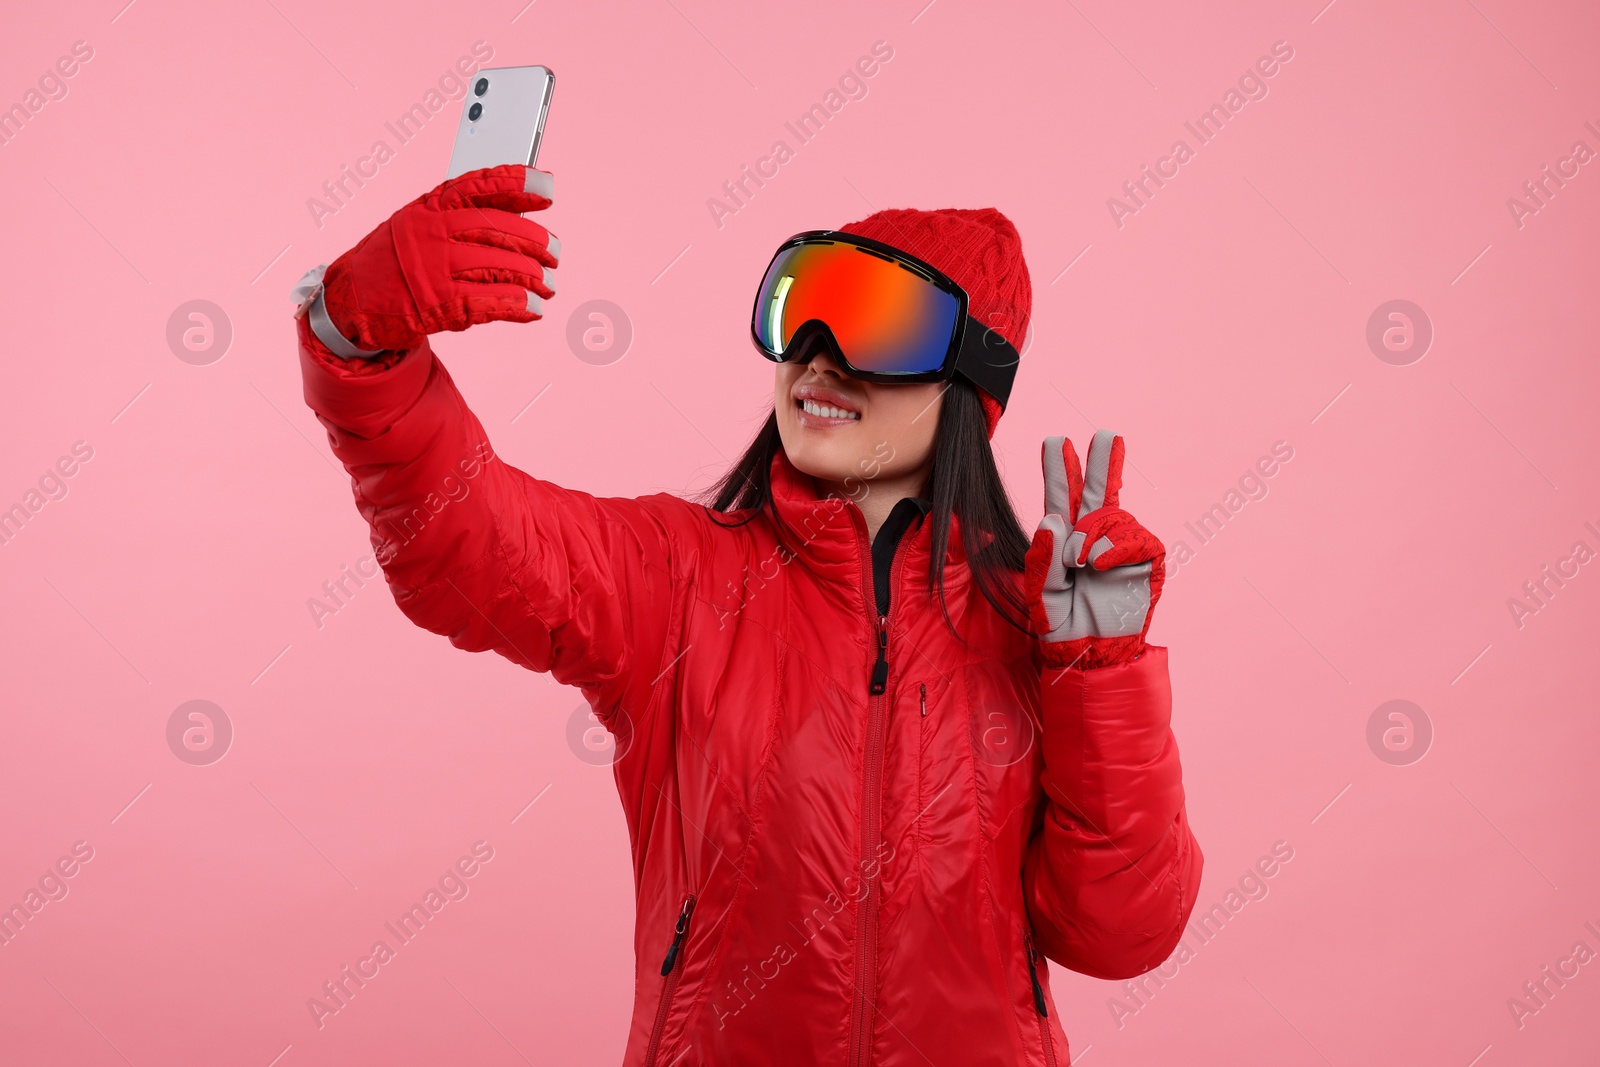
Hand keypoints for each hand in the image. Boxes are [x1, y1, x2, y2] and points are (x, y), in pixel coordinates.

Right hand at [321, 164, 558, 351]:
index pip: (480, 185)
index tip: (548, 187)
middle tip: (554, 253)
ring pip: (502, 266)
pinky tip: (532, 309)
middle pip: (501, 229)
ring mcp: (436, 268)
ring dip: (534, 278)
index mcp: (430, 206)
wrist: (350, 300)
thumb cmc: (393, 260)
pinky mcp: (439, 305)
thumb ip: (457, 216)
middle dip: (537, 243)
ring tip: (547, 285)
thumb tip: (515, 215)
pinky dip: (518, 306)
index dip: (519, 184)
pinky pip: (492, 302)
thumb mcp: (418, 222)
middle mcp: (434, 232)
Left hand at [1024, 429, 1164, 668]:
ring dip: (1091, 535)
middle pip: (1098, 491)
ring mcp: (1122, 548)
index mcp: (1065, 539)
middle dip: (1102, 461)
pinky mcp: (1147, 562)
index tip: (1057, 442)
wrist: (1089, 654)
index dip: (1060, 470)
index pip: (1062, 498)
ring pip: (1111, 517)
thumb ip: (1042, 557)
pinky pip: (1136, 540)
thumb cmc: (1062, 624)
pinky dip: (1114, 548)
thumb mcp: (1039, 592)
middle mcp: (1094, 538)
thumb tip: (1054, 519)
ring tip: (1078, 563)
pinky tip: (1098, 563)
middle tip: (1105, 433)